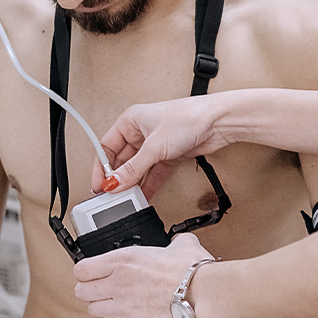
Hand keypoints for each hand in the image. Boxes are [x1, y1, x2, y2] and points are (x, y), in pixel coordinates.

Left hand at [71, 234, 214, 317]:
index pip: (82, 268)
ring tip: (110, 306)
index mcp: (123, 260)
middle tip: (100, 289)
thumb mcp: (183, 244)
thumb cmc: (194, 270)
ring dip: (100, 309)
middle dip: (89, 290)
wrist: (205, 292)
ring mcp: (125, 307)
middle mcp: (118, 283)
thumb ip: (176, 242)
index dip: (86, 271)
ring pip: (93, 312)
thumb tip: (180, 244)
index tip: (92, 272)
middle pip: (82, 292)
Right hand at [91, 95, 234, 194]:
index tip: (99, 186)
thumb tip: (114, 182)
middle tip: (112, 196)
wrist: (218, 122)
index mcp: (130, 120)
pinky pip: (153, 174)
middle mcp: (141, 131)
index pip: (106, 147)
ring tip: (127, 199)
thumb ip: (133, 169)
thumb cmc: (188, 118)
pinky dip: (149, 185)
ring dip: (133, 184)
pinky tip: (144, 197)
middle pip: (122, 160)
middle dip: (118, 178)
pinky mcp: (169, 156)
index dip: (101, 168)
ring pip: (138, 169)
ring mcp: (156, 145)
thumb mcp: (153, 146)